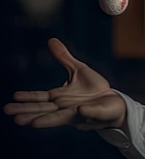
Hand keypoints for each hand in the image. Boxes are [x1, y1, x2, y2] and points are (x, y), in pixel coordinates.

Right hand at [3, 38, 125, 130]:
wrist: (113, 102)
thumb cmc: (94, 88)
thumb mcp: (78, 69)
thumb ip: (64, 57)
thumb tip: (51, 39)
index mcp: (60, 96)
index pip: (40, 98)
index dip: (28, 98)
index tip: (13, 98)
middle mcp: (64, 107)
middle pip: (43, 110)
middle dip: (28, 112)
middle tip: (12, 115)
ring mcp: (77, 113)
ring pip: (59, 118)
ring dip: (47, 120)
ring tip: (33, 123)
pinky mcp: (93, 115)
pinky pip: (90, 113)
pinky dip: (86, 112)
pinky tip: (81, 110)